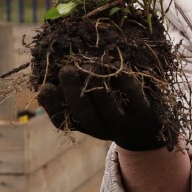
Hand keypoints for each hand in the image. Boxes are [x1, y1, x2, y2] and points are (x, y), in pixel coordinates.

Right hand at [35, 65, 166, 150]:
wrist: (147, 128)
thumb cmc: (111, 111)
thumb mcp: (91, 110)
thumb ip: (70, 98)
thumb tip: (44, 84)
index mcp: (86, 126)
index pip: (64, 121)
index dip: (52, 106)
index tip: (45, 87)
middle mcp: (104, 128)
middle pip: (86, 115)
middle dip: (74, 92)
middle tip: (66, 70)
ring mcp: (126, 121)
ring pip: (108, 106)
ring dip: (97, 84)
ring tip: (88, 64)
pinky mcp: (145, 110)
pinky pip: (133, 95)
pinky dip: (123, 79)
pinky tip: (115, 65)